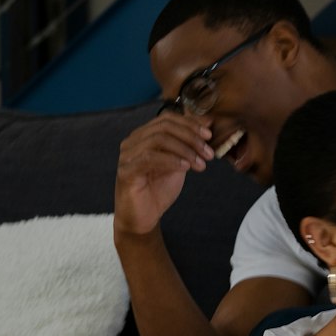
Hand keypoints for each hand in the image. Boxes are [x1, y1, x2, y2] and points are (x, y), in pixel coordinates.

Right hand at [114, 116, 214, 237]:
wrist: (144, 217)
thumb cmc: (159, 189)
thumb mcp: (180, 163)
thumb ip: (189, 144)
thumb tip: (207, 124)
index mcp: (145, 135)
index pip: (167, 118)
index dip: (190, 123)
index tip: (209, 136)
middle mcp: (133, 141)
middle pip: (164, 126)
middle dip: (191, 137)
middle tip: (208, 152)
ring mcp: (127, 155)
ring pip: (159, 139)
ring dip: (185, 150)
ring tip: (201, 164)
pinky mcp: (126, 171)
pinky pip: (150, 157)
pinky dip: (171, 160)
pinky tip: (185, 168)